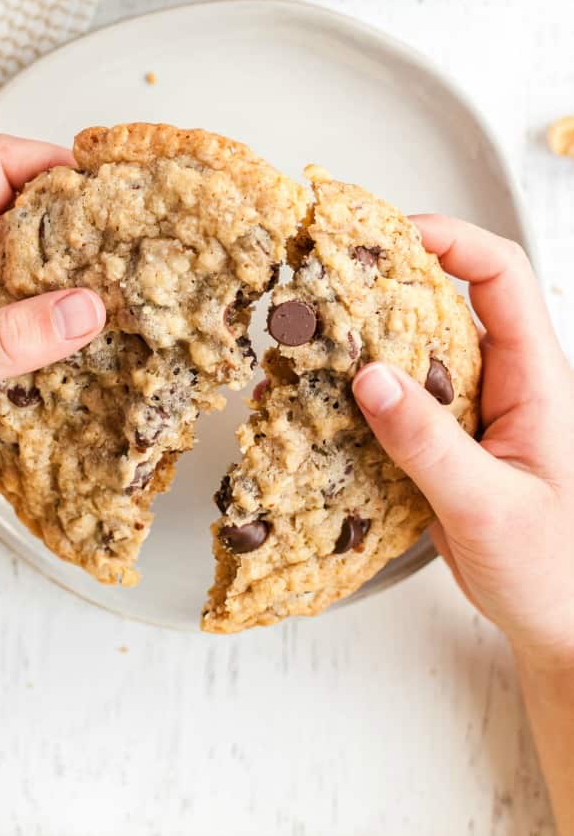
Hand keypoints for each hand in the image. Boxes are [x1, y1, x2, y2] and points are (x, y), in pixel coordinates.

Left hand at [0, 135, 105, 495]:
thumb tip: (85, 309)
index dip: (55, 163)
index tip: (110, 188)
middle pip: (24, 213)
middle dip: (81, 223)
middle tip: (136, 247)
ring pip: (30, 271)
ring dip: (76, 283)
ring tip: (128, 299)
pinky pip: (23, 324)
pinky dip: (59, 332)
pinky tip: (89, 354)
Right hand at [352, 217, 573, 671]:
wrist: (559, 624)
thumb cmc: (554, 570)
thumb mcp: (490, 506)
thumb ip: (429, 444)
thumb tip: (370, 378)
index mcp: (535, 380)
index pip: (501, 277)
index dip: (452, 241)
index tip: (392, 233)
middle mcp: (500, 382)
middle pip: (445, 301)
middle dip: (388, 279)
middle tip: (328, 276)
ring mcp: (468, 411)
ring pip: (412, 349)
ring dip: (364, 338)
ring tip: (308, 334)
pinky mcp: (441, 442)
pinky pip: (395, 400)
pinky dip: (355, 392)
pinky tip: (315, 399)